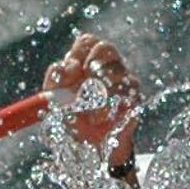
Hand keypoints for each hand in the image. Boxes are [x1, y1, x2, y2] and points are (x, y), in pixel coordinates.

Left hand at [47, 34, 139, 167]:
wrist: (90, 146)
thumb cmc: (71, 118)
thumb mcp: (55, 100)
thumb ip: (56, 80)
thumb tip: (66, 65)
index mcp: (85, 62)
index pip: (87, 42)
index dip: (79, 52)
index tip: (71, 70)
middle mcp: (106, 67)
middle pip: (106, 48)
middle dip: (94, 65)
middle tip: (84, 84)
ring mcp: (124, 81)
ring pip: (117, 73)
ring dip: (100, 95)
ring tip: (89, 115)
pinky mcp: (134, 98)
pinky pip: (126, 95)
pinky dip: (109, 109)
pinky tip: (100, 120)